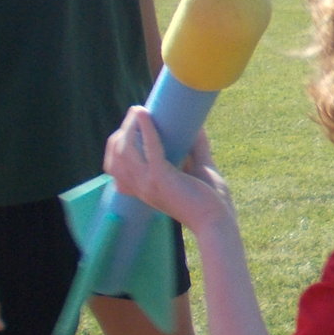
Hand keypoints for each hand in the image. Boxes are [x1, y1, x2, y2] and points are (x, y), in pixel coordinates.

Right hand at [105, 107, 233, 235]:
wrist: (219, 224)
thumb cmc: (211, 202)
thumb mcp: (199, 169)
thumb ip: (197, 148)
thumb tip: (198, 124)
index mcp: (143, 188)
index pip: (115, 165)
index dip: (117, 143)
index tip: (132, 124)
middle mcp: (140, 187)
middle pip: (117, 154)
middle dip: (123, 130)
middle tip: (137, 112)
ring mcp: (148, 184)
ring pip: (126, 150)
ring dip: (131, 126)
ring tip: (139, 110)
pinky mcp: (161, 180)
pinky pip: (148, 150)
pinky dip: (146, 130)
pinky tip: (145, 115)